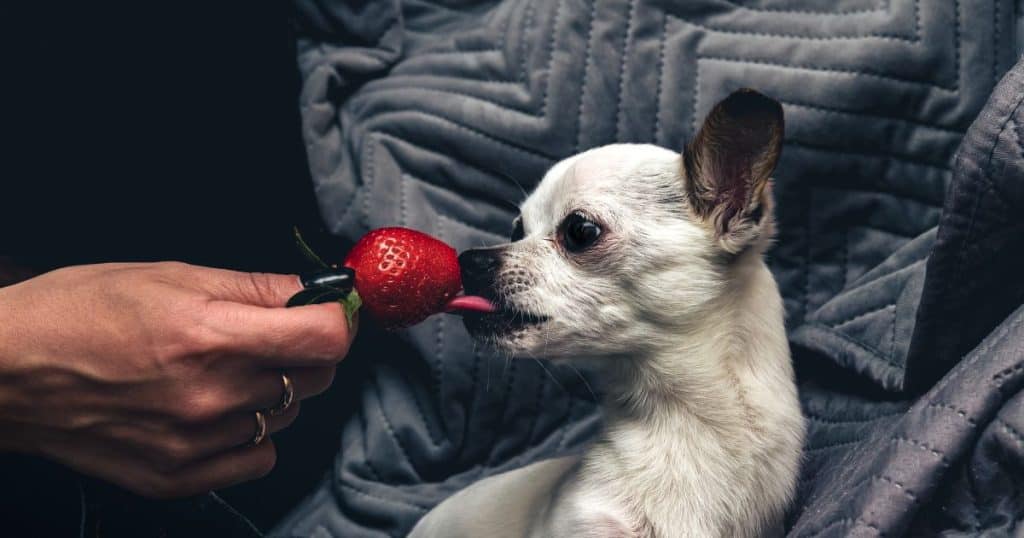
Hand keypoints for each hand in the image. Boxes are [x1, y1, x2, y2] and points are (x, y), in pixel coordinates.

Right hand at [0, 262, 354, 497]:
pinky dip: (249, 432)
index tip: (327, 311)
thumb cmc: (79, 312)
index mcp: (210, 336)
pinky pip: (257, 456)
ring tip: (222, 370)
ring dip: (274, 390)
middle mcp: (210, 396)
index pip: (326, 338)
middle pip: (315, 377)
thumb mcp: (170, 275)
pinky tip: (215, 409)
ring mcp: (195, 443)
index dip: (337, 319)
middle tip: (266, 334)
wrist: (7, 372)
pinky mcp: (178, 477)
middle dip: (304, 350)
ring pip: (286, 414)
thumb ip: (254, 286)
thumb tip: (315, 289)